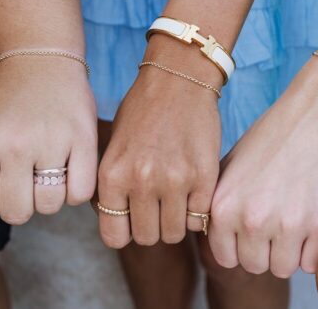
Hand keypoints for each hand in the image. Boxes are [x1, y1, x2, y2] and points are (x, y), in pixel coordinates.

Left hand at [0, 53, 96, 230]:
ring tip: (45, 170)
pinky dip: (74, 190)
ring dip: (48, 197)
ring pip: (49, 206)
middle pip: (16, 213)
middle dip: (19, 202)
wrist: (40, 62)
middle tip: (22, 178)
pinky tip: (67, 170)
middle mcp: (14, 145)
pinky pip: (79, 194)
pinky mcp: (83, 139)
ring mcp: (50, 142)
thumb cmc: (3, 106)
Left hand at [96, 40, 220, 247]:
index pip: (114, 236)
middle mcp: (141, 181)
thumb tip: (118, 221)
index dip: (125, 231)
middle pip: (147, 237)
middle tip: (158, 208)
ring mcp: (175, 181)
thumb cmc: (142, 111)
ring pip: (176, 233)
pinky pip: (200, 217)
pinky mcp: (205, 176)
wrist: (178, 79)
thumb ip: (113, 186)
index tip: (133, 220)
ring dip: (176, 222)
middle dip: (152, 227)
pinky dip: (198, 211)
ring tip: (177, 200)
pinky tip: (193, 191)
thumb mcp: (113, 147)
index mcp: (112, 176)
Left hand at [208, 60, 317, 276]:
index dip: (239, 248)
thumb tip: (209, 234)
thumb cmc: (271, 139)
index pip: (225, 258)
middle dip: (264, 251)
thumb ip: (217, 205)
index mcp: (223, 208)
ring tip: (294, 223)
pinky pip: (312, 263)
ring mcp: (288, 226)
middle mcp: (252, 221)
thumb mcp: (229, 168)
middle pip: (254, 266)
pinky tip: (311, 221)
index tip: (250, 233)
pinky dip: (313, 249)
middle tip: (276, 224)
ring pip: (283, 269)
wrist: (317, 117)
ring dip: (289, 253)